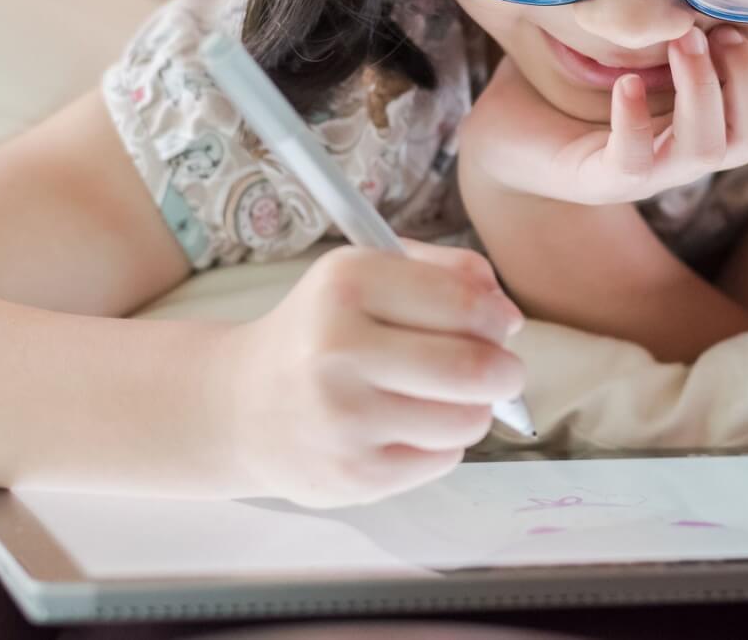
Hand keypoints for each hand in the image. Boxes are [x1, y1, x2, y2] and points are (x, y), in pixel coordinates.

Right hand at [216, 241, 526, 507]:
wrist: (241, 405)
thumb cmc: (319, 333)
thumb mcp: (363, 276)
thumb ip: (442, 272)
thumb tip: (507, 312)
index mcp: (346, 284)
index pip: (465, 303)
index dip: (497, 317)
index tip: (502, 324)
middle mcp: (338, 349)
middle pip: (475, 368)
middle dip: (505, 371)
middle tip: (500, 370)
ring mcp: (343, 419)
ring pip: (467, 419)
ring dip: (473, 409)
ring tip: (444, 398)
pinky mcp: (353, 475)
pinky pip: (443, 459)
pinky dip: (440, 442)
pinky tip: (406, 427)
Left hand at [462, 24, 747, 205]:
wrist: (502, 136)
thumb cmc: (568, 81)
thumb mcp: (630, 35)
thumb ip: (669, 5)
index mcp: (711, 116)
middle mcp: (689, 148)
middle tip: (709, 30)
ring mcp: (651, 169)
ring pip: (715, 150)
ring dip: (706, 90)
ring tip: (678, 42)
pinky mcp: (602, 178)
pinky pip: (637, 162)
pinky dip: (637, 120)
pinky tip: (625, 84)